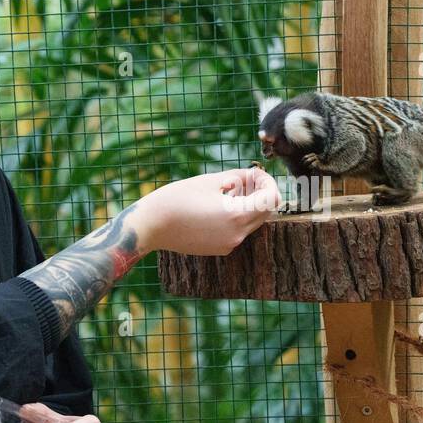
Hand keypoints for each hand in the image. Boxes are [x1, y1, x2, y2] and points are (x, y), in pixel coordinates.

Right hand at [132, 167, 282, 255]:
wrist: (151, 225)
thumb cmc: (177, 199)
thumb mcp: (210, 181)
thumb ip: (237, 177)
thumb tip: (253, 175)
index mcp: (237, 215)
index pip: (271, 199)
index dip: (268, 182)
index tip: (255, 173)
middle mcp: (237, 234)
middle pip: (265, 212)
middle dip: (260, 193)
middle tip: (245, 178)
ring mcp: (230, 244)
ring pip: (253, 222)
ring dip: (250, 204)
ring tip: (229, 190)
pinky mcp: (220, 249)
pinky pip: (239, 231)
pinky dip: (238, 216)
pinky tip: (220, 205)